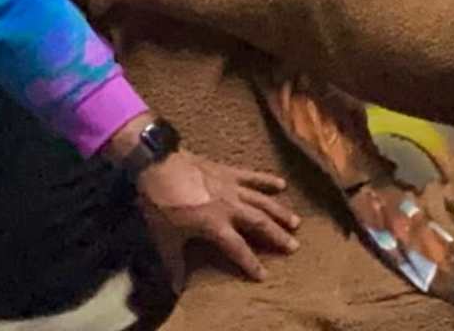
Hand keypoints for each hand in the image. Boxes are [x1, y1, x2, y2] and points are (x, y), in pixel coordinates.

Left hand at [136, 147, 301, 280]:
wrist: (158, 165)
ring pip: (262, 201)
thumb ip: (174, 264)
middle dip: (277, 236)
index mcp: (215, 225)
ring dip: (279, 211)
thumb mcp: (165, 238)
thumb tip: (175, 288)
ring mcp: (232, 187)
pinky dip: (267, 180)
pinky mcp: (229, 171)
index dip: (251, 263)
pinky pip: (253, 176)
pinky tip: (282, 184)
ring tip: (296, 222)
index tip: (264, 276)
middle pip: (259, 223)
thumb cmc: (161, 204)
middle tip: (294, 246)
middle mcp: (230, 207)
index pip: (238, 249)